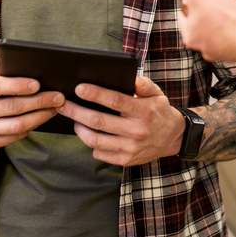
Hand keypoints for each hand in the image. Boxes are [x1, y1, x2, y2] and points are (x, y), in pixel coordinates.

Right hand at [0, 59, 63, 149]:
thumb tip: (22, 62)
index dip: (18, 86)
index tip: (37, 84)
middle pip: (11, 107)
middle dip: (39, 101)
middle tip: (58, 96)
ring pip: (16, 125)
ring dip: (40, 116)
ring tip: (55, 107)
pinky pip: (15, 137)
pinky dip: (32, 127)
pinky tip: (42, 118)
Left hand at [57, 76, 185, 166]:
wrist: (173, 138)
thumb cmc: (159, 112)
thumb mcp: (157, 94)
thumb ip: (143, 84)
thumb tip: (129, 76)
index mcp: (143, 111)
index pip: (115, 101)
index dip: (95, 94)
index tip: (79, 88)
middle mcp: (136, 131)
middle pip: (98, 121)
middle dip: (76, 111)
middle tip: (62, 104)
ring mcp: (130, 148)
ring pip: (95, 140)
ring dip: (79, 129)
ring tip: (73, 120)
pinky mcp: (125, 160)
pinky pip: (99, 153)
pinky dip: (90, 143)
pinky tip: (88, 134)